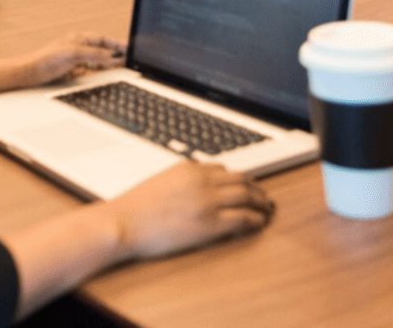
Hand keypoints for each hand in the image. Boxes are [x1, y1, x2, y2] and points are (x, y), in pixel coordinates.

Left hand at [21, 34, 125, 85]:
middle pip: (102, 51)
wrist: (30, 73)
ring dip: (109, 65)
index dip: (116, 44)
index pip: (103, 40)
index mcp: (79, 39)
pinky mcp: (73, 72)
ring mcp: (77, 60)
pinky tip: (107, 75)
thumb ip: (94, 54)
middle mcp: (79, 48)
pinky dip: (100, 73)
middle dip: (116, 55)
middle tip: (130, 60)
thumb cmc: (46, 59)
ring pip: (98, 62)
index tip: (129, 49)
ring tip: (123, 68)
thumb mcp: (73, 54)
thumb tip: (112, 56)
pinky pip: (91, 72)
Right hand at [106, 162, 275, 260]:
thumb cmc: (135, 207)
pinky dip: (256, 219)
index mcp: (189, 168)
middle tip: (264, 196)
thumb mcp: (160, 182)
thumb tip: (192, 189)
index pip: (222, 169)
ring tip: (268, 209)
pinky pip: (243, 218)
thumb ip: (181, 181)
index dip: (238, 178)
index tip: (244, 184)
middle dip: (256, 188)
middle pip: (241, 179)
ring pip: (246, 196)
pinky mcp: (211, 224)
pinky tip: (259, 222)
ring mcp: (208, 202)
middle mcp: (202, 181)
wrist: (125, 222)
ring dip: (261, 202)